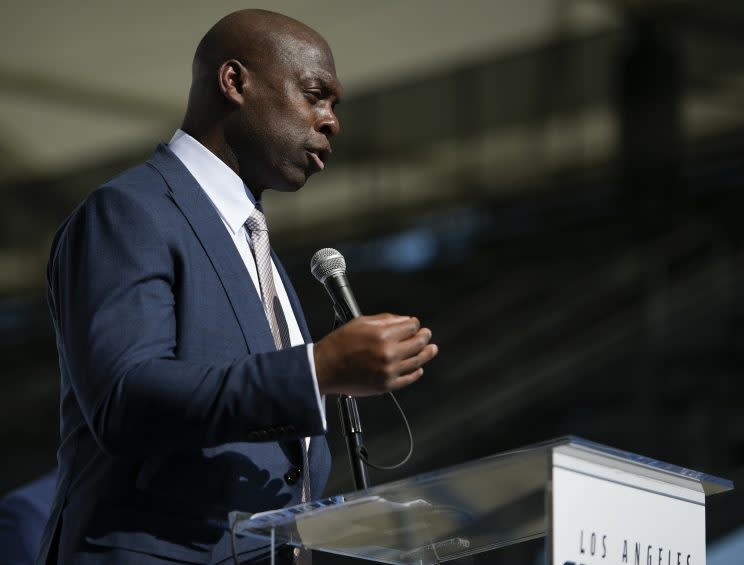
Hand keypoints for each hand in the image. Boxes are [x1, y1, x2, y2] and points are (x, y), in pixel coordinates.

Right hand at [313, 313, 437, 396]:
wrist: (325, 369)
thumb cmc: (339, 344)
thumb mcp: (361, 322)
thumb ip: (386, 319)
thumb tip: (405, 320)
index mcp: (383, 335)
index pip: (411, 326)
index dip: (414, 324)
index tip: (414, 324)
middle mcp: (389, 353)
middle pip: (418, 343)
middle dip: (424, 336)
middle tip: (427, 335)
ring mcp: (389, 371)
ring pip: (417, 361)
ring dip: (427, 354)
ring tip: (432, 350)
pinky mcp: (386, 385)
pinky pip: (408, 378)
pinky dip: (416, 373)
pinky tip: (418, 369)